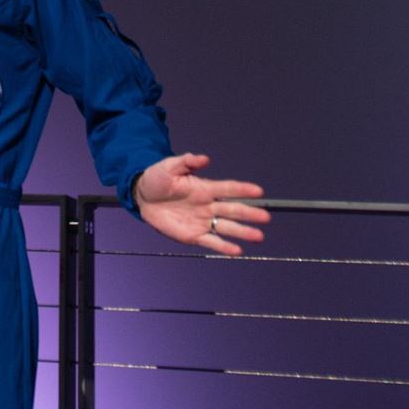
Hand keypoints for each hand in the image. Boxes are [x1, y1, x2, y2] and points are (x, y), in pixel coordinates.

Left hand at [132, 153, 269, 256]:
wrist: (143, 198)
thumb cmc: (157, 178)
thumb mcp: (169, 166)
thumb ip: (186, 162)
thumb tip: (204, 158)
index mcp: (203, 188)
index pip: (227, 188)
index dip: (242, 189)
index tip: (258, 191)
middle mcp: (207, 205)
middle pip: (232, 209)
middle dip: (249, 213)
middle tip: (266, 216)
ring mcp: (202, 221)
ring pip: (226, 227)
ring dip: (242, 232)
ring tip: (259, 236)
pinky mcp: (193, 235)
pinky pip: (211, 242)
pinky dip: (224, 247)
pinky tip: (238, 250)